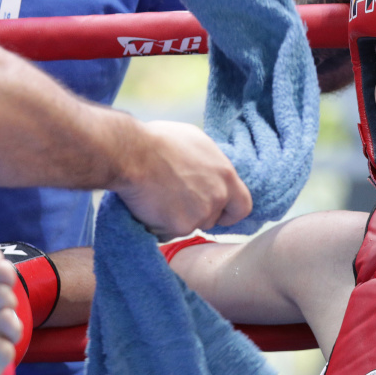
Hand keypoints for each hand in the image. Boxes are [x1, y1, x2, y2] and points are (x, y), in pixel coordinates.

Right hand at [113, 121, 252, 240]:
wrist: (132, 154)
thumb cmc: (160, 141)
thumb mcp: (196, 141)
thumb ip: (210, 163)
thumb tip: (209, 170)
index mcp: (225, 175)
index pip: (243, 206)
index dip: (230, 211)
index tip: (219, 212)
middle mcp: (217, 197)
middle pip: (214, 218)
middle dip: (199, 214)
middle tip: (178, 201)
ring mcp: (200, 214)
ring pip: (192, 226)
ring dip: (178, 219)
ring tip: (159, 198)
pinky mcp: (179, 226)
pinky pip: (170, 233)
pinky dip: (160, 225)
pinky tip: (149, 207)